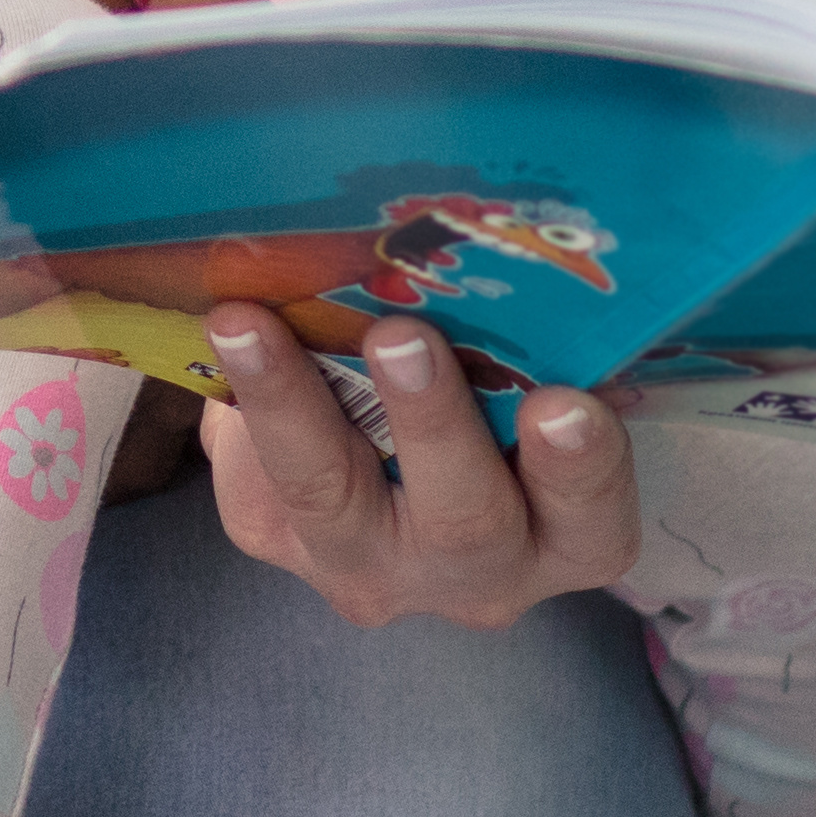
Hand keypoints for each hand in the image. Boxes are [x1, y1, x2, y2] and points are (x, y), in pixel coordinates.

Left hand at [197, 315, 636, 629]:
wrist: (394, 458)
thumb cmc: (498, 397)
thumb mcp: (535, 379)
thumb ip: (533, 345)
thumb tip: (481, 243)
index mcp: (568, 538)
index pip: (593, 519)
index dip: (580, 466)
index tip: (561, 402)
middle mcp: (478, 573)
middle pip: (461, 521)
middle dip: (429, 424)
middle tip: (400, 338)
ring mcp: (374, 570)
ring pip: (329, 501)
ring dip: (289, 405)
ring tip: (248, 324)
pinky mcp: (282, 546)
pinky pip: (255, 490)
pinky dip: (238, 409)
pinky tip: (222, 338)